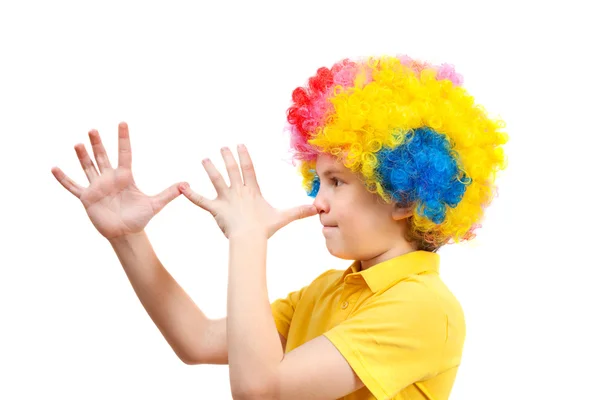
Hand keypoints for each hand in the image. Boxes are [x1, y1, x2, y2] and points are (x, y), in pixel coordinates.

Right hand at [51, 122, 182, 239]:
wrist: (126, 233)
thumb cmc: (139, 218)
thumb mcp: (155, 204)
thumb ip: (169, 193)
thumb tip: (186, 184)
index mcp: (125, 176)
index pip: (125, 153)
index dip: (123, 138)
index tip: (123, 122)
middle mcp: (110, 178)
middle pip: (103, 157)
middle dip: (98, 143)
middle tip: (94, 129)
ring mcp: (97, 187)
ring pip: (88, 167)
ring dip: (82, 156)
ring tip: (78, 144)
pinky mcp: (87, 198)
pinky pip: (73, 186)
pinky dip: (63, 179)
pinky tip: (54, 168)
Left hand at [179, 145, 316, 238]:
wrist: (250, 239)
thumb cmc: (266, 228)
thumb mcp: (284, 217)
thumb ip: (299, 211)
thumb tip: (318, 209)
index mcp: (252, 190)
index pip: (248, 169)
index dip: (244, 156)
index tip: (240, 145)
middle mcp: (238, 191)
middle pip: (232, 170)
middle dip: (227, 157)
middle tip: (222, 147)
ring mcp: (226, 199)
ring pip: (216, 180)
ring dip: (210, 169)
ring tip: (204, 159)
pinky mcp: (215, 208)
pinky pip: (201, 201)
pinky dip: (190, 194)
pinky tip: (180, 187)